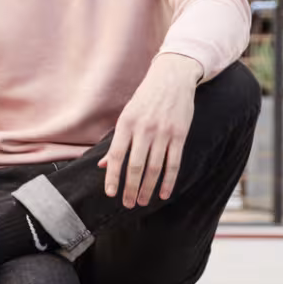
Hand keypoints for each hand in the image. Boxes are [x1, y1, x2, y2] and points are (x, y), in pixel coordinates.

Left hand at [102, 54, 201, 206]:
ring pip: (155, 168)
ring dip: (148, 188)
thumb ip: (117, 141)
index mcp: (126, 124)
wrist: (172, 79)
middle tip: (128, 204)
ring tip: (142, 202)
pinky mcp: (180, 135)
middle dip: (131, 188)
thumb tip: (102, 165)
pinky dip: (169, 180)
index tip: (110, 193)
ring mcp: (163, 133)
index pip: (117, 156)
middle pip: (136, 166)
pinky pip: (174, 163)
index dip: (113, 176)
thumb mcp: (126, 115)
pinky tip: (163, 193)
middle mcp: (144, 130)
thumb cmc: (145, 100)